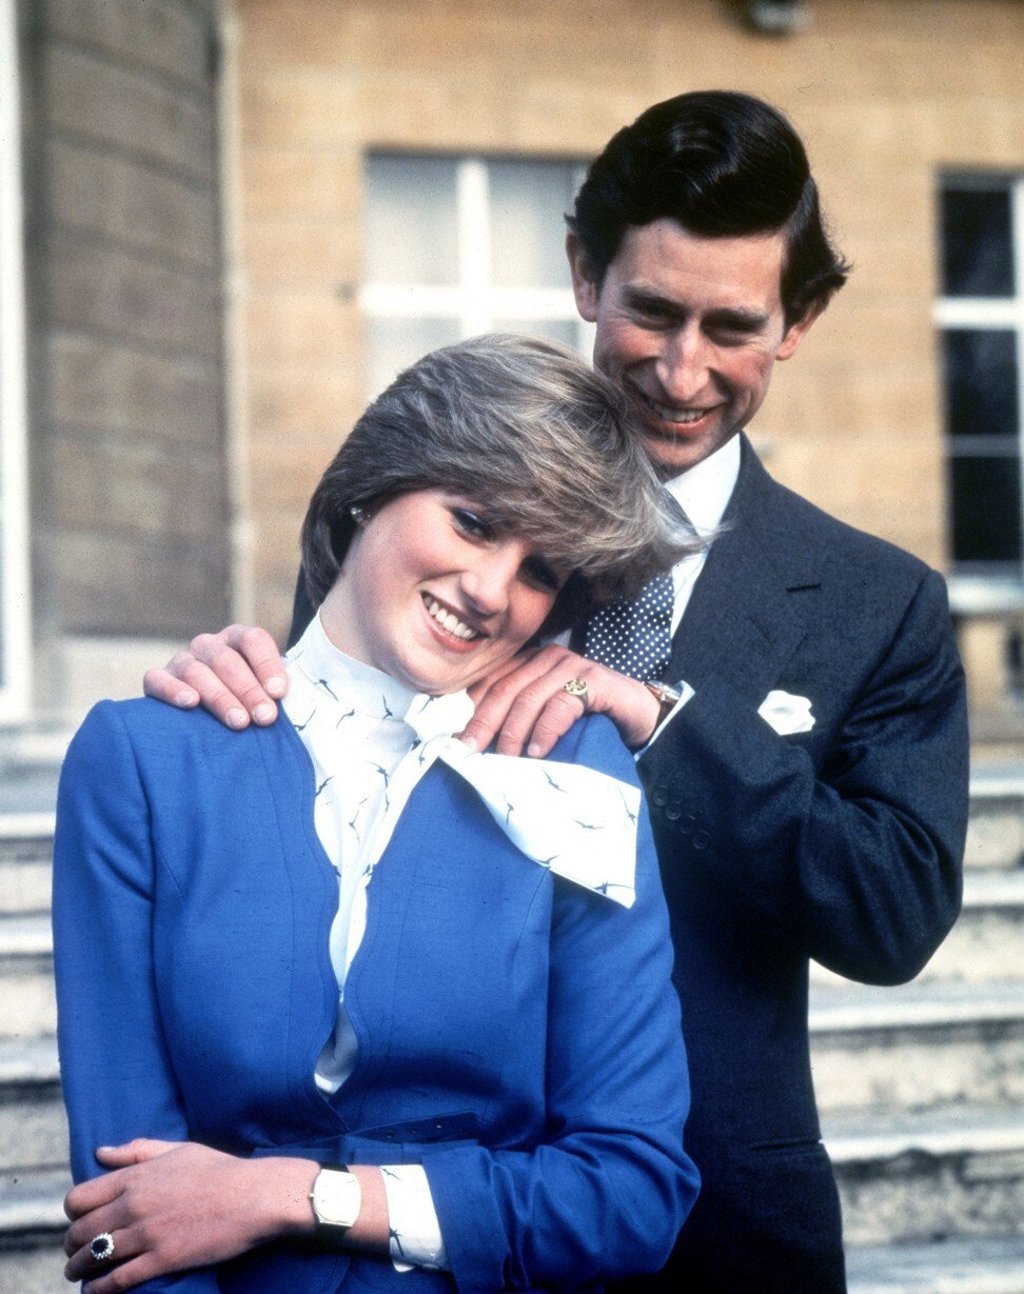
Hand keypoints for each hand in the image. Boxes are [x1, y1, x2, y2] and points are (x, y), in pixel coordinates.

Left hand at [63, 1139, 317, 1290]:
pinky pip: (116, 1281)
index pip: (79, 1198)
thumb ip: (136, 1150)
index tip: (79, 1220)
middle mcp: (133, 1205)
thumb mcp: (178, 1150)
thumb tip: (100, 1152)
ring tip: (80, 1273)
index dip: (73, 1214)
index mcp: (136, 1176)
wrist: (254, 1196)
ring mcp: (146, 1234)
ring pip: (92, 1258)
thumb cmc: (220, 1170)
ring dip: (79, 1269)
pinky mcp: (161, 1260)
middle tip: (76, 1251)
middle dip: (72, 1244)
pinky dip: (99, 1290)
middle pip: (79, 1231)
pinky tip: (96, 1291)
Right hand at [142, 625, 287, 729]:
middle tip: (265, 717)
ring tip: (239, 722)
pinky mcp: (157, 680)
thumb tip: (290, 701)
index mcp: (238, 639)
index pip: (254, 640)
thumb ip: (276, 691)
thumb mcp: (266, 692)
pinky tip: (190, 703)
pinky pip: (158, 680)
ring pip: (197, 671)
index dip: (267, 664)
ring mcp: (182, 661)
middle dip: (249, 690)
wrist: (206, 719)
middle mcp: (209, 645)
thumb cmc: (247, 704)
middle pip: (227, 659)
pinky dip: (172, 690)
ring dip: (220, 697)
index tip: (280, 692)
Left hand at [462, 645, 660, 757]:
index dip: (470, 710)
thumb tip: (477, 743)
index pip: (491, 681)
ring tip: (504, 759)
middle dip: (484, 722)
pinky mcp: (595, 680)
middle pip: (505, 689)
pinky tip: (537, 751)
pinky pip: (561, 705)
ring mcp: (572, 665)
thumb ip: (518, 719)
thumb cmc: (588, 719)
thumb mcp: (545, 717)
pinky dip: (545, 731)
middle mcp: (548, 657)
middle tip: (470, 751)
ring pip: (529, 698)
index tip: (457, 739)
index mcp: (530, 662)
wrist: (639, 715)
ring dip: (512, 732)